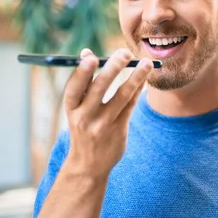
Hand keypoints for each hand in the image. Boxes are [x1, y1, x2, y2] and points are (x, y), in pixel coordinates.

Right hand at [62, 48, 152, 179]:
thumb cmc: (83, 127)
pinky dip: (138, 90)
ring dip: (136, 77)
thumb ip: (83, 83)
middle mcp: (84, 117)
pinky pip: (131, 105)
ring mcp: (103, 125)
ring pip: (121, 96)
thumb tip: (87, 52)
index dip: (81, 73)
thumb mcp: (77, 109)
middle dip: (113, 69)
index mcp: (71, 110)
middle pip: (99, 89)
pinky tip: (144, 77)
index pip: (74, 88)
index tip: (91, 57)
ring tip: (147, 63)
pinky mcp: (118, 130)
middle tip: (125, 53)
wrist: (88, 165)